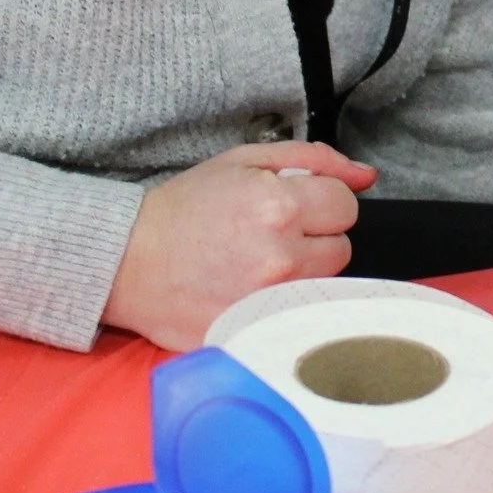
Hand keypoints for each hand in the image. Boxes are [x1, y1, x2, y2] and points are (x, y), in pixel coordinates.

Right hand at [102, 140, 375, 350]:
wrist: (125, 260)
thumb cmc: (184, 207)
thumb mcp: (243, 161)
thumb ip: (313, 160)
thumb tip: (367, 175)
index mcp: (278, 206)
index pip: (346, 205)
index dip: (321, 200)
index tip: (293, 204)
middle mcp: (279, 257)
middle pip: (342, 248)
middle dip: (315, 237)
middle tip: (271, 233)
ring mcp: (268, 302)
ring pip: (323, 284)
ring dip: (301, 271)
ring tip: (257, 261)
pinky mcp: (254, 332)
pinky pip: (297, 315)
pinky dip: (282, 304)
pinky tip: (249, 289)